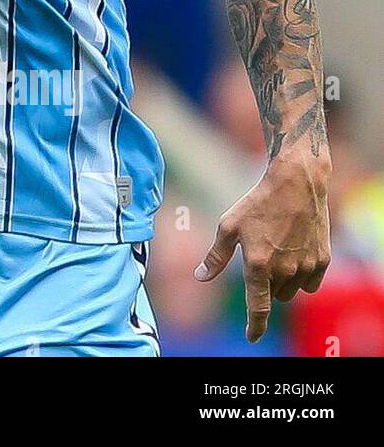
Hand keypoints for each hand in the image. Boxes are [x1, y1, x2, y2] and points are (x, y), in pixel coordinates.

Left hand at [194, 151, 331, 341]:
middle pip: (273, 296)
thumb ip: (216, 257)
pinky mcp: (322, 261)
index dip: (255, 326)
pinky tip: (294, 255)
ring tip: (276, 252)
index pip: (258, 308)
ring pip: (291, 291)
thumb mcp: (228, 226)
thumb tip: (200, 277)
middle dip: (264, 287)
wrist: (295, 185)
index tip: (252, 337)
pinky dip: (301, 277)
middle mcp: (284, 270)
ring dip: (282, 282)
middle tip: (260, 259)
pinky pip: (310, 283)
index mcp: (258, 265)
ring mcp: (306, 267)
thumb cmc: (256, 203)